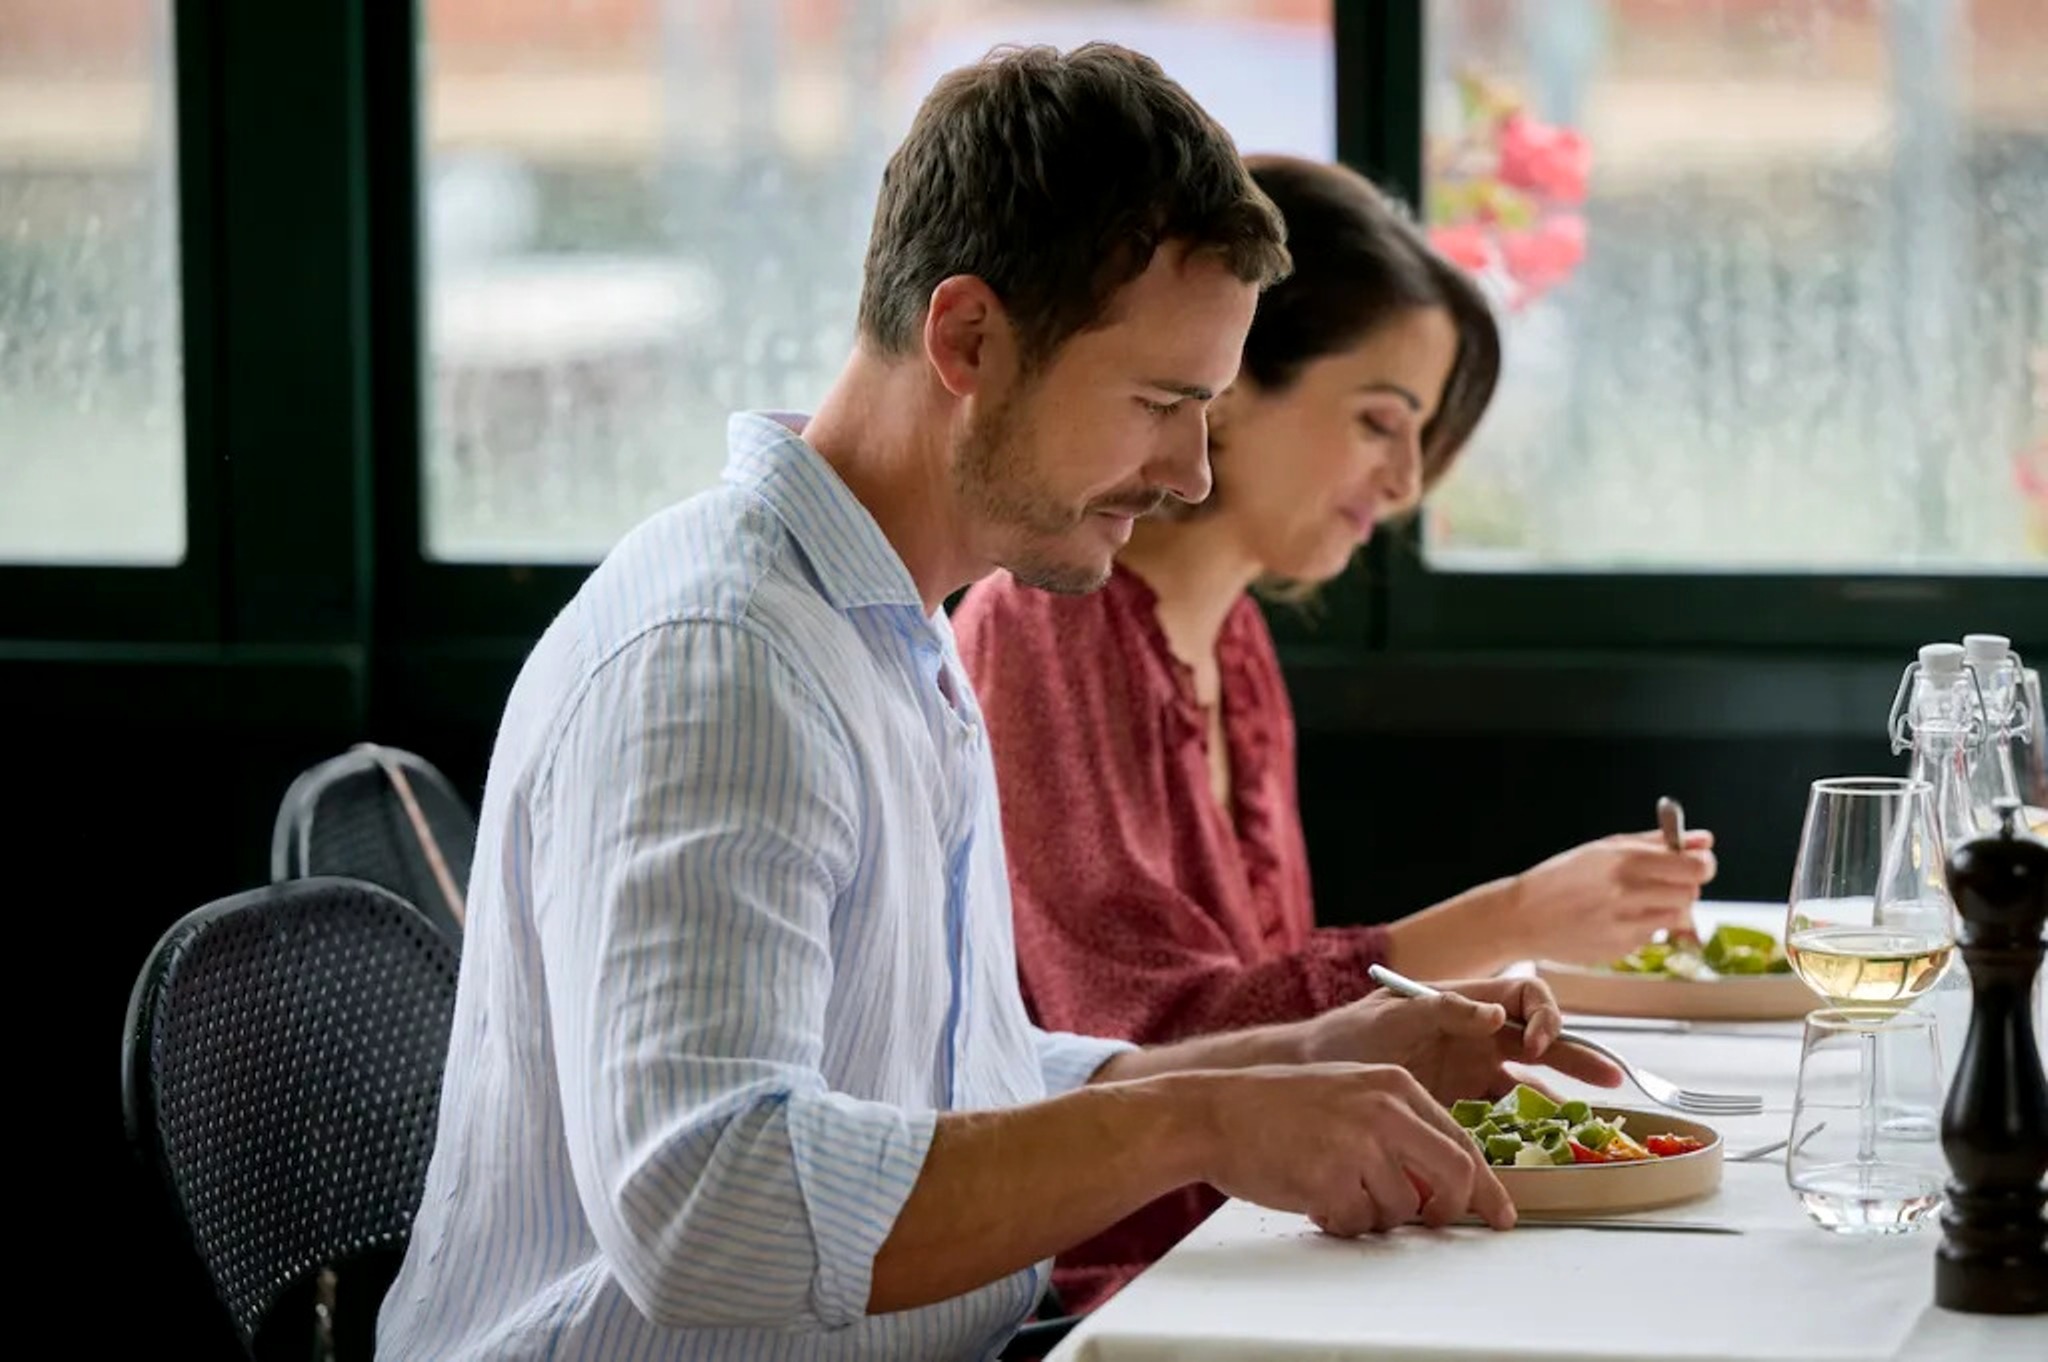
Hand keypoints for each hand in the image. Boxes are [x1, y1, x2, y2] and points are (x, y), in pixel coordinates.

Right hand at [1196, 1062, 1515, 1234]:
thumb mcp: (1349, 1093)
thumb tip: (1442, 1179)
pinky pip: (1357, 1223)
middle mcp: (1383, 1110)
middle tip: (1434, 1221)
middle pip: (1453, 1175)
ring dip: (1373, 1214)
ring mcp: (1358, 1144)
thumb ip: (1398, 1124)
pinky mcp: (1330, 1178)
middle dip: (1449, 1209)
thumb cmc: (1277, 1107)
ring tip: (1336, 1189)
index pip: (1461, 1140)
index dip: (1485, 1185)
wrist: (1214, 1112)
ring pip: (1401, 1209)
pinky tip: (1314, 1197)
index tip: (1499, 1213)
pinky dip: (1339, 1222)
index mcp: (1394, 1085)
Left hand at [1300, 976, 1623, 1100]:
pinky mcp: (1459, 1102)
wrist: (1314, 1076)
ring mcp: (1469, 1069)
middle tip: (1611, 1078)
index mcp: (1464, 1002)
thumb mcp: (1393, 1017)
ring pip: (1528, 1078)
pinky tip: (1541, 1141)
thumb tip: (1495, 1013)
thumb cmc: (1350, 1035)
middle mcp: (1474, 1033)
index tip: (1533, 1045)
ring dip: (1558, 1094)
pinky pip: (1503, 1111)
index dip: (1542, 1016)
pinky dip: (1525, 1124)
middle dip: (1576, 1054)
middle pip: (1538, 1038)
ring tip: (1586, 1118)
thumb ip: (1443, 1010)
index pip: (1523, 995)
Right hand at [1507, 830, 1716, 965]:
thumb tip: (1703, 839)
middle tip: (1664, 884)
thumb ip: (1656, 842)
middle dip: (1684, 887)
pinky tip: (1617, 920)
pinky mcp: (1620, 949)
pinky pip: (1652, 937)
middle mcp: (1626, 892)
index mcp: (1623, 860)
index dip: (1703, 865)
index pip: (1693, 867)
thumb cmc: (1560, 879)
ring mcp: (1624, 925)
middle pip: (1690, 893)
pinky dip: (1644, 928)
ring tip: (1638, 903)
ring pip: (1676, 917)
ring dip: (1667, 909)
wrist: (1522, 917)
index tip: (1697, 864)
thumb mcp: (1603, 849)